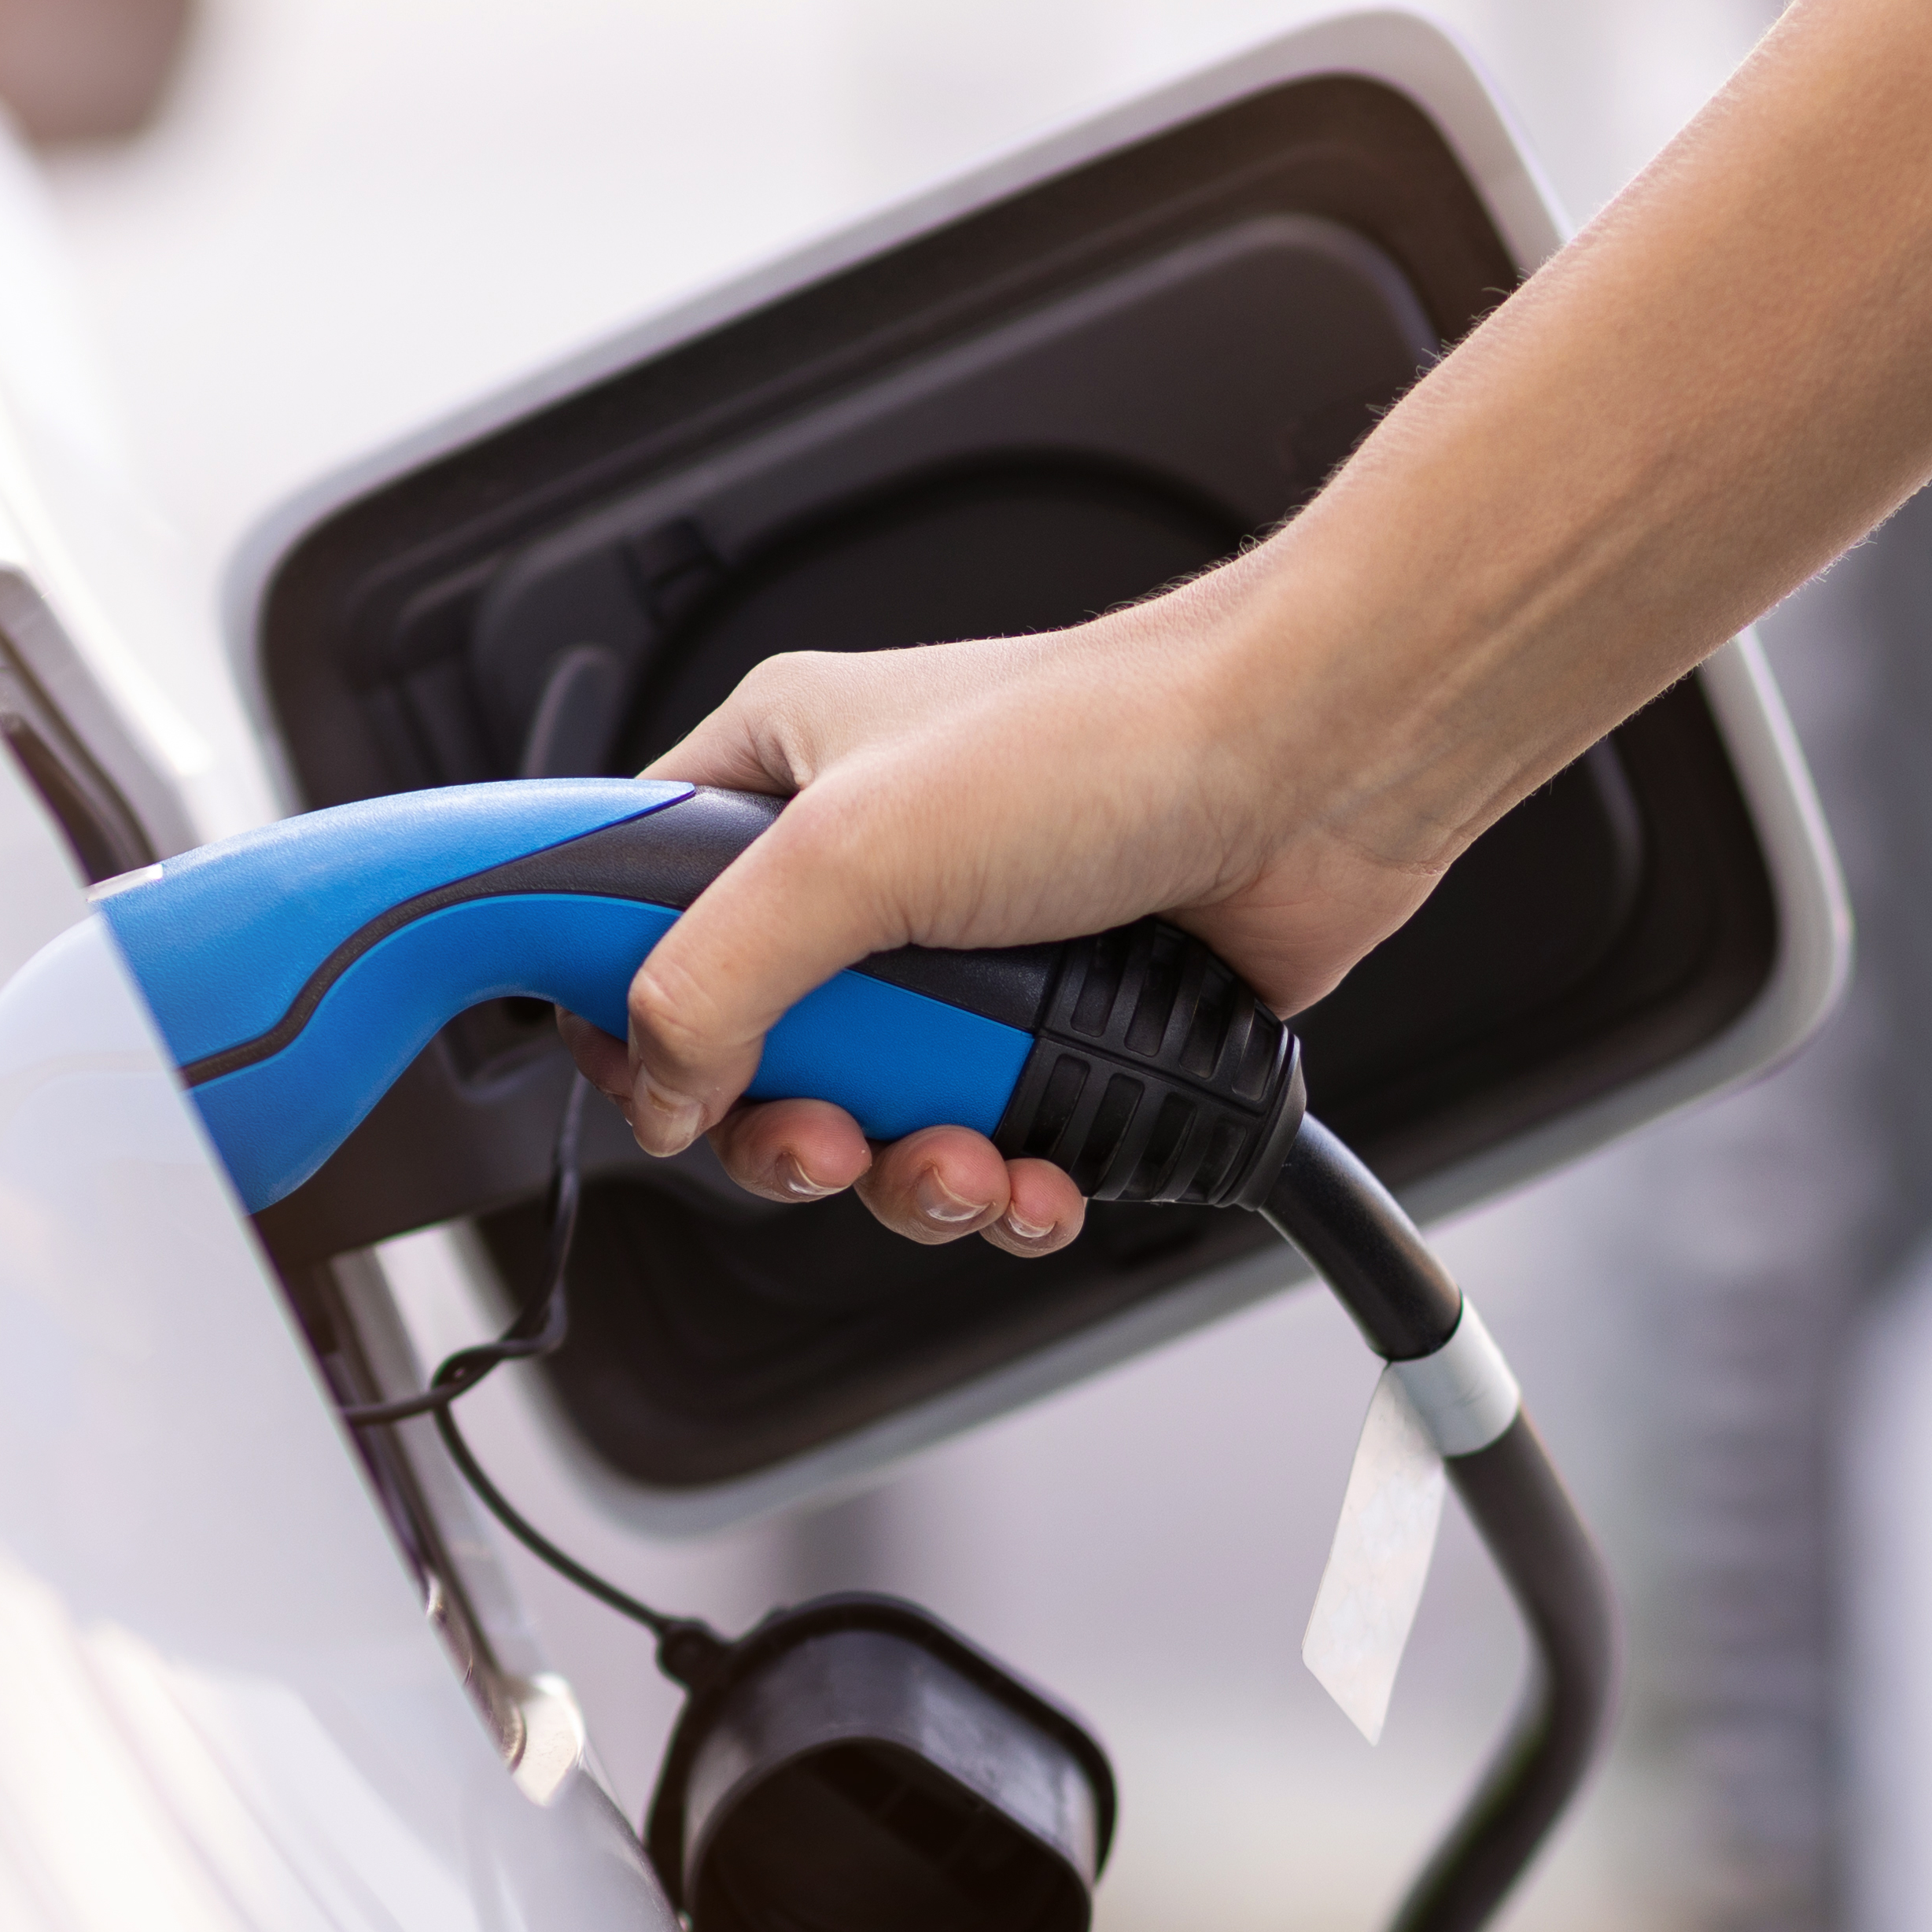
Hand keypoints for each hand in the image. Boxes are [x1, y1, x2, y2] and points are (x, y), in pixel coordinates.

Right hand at [582, 576, 1458, 1254]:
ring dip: (909, 1180)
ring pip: (872, 1126)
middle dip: (791, 1133)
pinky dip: (1004, 1192)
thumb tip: (659, 1086)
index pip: (620, 910)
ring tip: (966, 1161)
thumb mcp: (853, 849)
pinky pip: (988, 1153)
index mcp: (776, 779)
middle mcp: (864, 870)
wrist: (1317, 772)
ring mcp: (967, 961)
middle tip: (829, 1142)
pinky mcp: (1060, 1033)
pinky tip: (1038, 1181)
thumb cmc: (1111, 739)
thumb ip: (716, 975)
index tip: (638, 1083)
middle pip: (749, 1057)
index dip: (614, 1008)